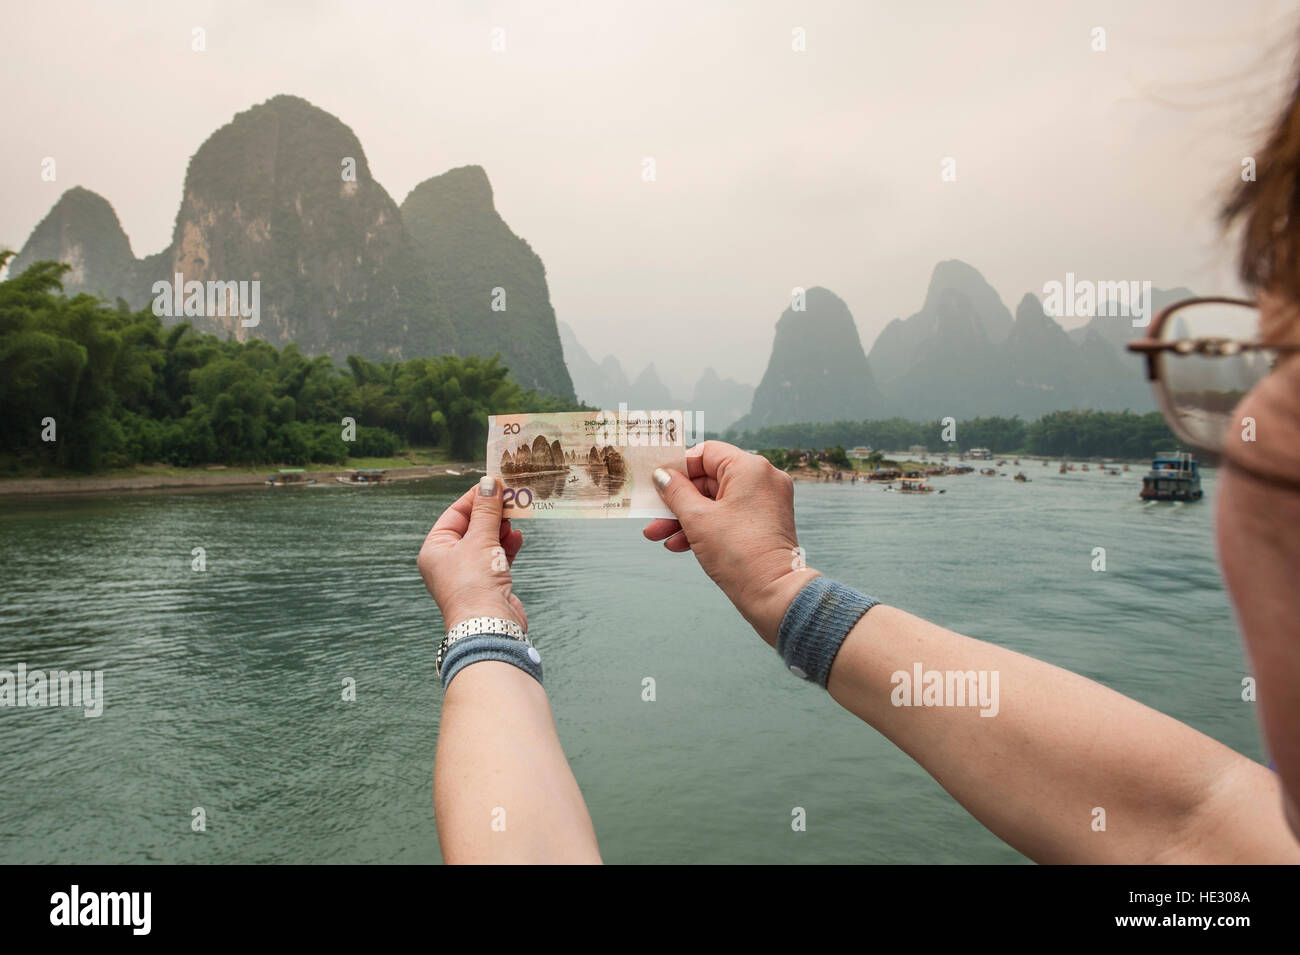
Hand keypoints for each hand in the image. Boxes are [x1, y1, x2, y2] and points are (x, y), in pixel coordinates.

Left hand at [419, 475, 526, 631]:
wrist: (489, 626)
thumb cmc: (475, 583)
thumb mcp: (480, 540)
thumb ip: (486, 510)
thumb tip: (488, 483)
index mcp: (435, 549)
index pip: (454, 514)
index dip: (475, 498)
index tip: (495, 484)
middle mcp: (448, 561)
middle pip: (471, 527)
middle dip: (491, 513)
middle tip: (511, 498)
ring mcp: (469, 573)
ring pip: (486, 541)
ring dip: (501, 529)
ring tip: (516, 516)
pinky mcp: (488, 583)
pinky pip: (497, 557)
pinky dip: (506, 546)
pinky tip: (517, 537)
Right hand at [643, 441, 818, 645]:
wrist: (773, 594)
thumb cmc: (738, 553)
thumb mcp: (696, 519)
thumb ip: (675, 492)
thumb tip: (662, 475)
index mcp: (750, 468)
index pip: (707, 453)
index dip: (680, 467)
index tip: (659, 482)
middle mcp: (763, 479)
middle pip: (710, 479)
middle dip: (678, 500)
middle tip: (654, 515)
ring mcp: (767, 502)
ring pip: (717, 501)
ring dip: (686, 517)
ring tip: (659, 537)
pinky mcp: (765, 523)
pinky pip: (730, 516)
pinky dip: (706, 527)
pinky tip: (679, 545)